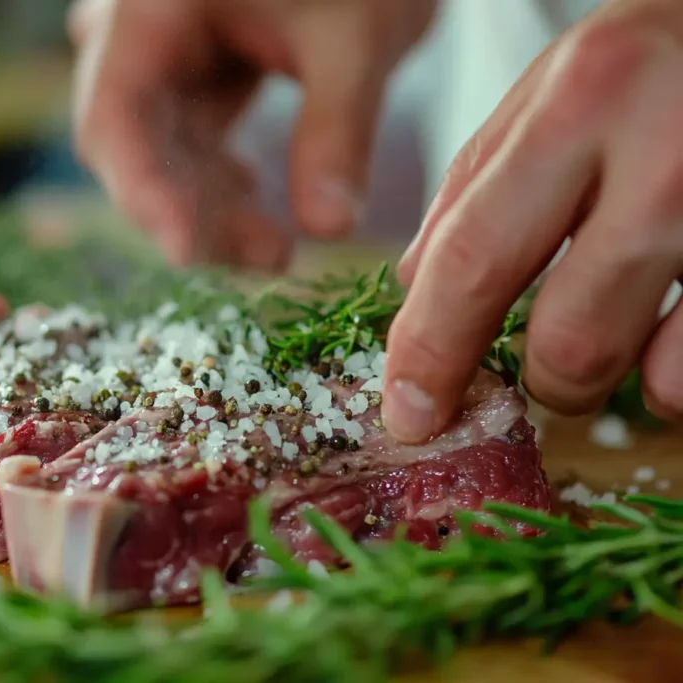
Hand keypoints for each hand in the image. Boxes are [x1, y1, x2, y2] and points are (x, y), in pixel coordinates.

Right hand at [68, 0, 436, 269]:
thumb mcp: (355, 35)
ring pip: (164, 151)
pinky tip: (258, 205)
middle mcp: (140, 36)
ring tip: (274, 249)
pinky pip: (192, 139)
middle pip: (135, 145)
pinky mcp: (195, 71)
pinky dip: (223, 180)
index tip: (186, 250)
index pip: (116, 114)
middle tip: (264, 258)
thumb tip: (328, 229)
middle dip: (191, 211)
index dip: (143, 189)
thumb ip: (337, 131)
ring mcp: (165, 54)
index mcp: (149, 9)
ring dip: (211, 205)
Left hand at [383, 0, 682, 443]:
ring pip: (658, 374)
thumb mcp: (548, 91)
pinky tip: (672, 334)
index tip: (409, 415)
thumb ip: (474, 188)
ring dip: (617, 381)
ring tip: (616, 330)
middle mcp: (664, 155)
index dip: (430, 354)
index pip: (473, 259)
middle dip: (541, 383)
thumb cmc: (647, 61)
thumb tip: (415, 289)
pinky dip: (679, 376)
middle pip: (570, 340)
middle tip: (540, 365)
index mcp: (577, 108)